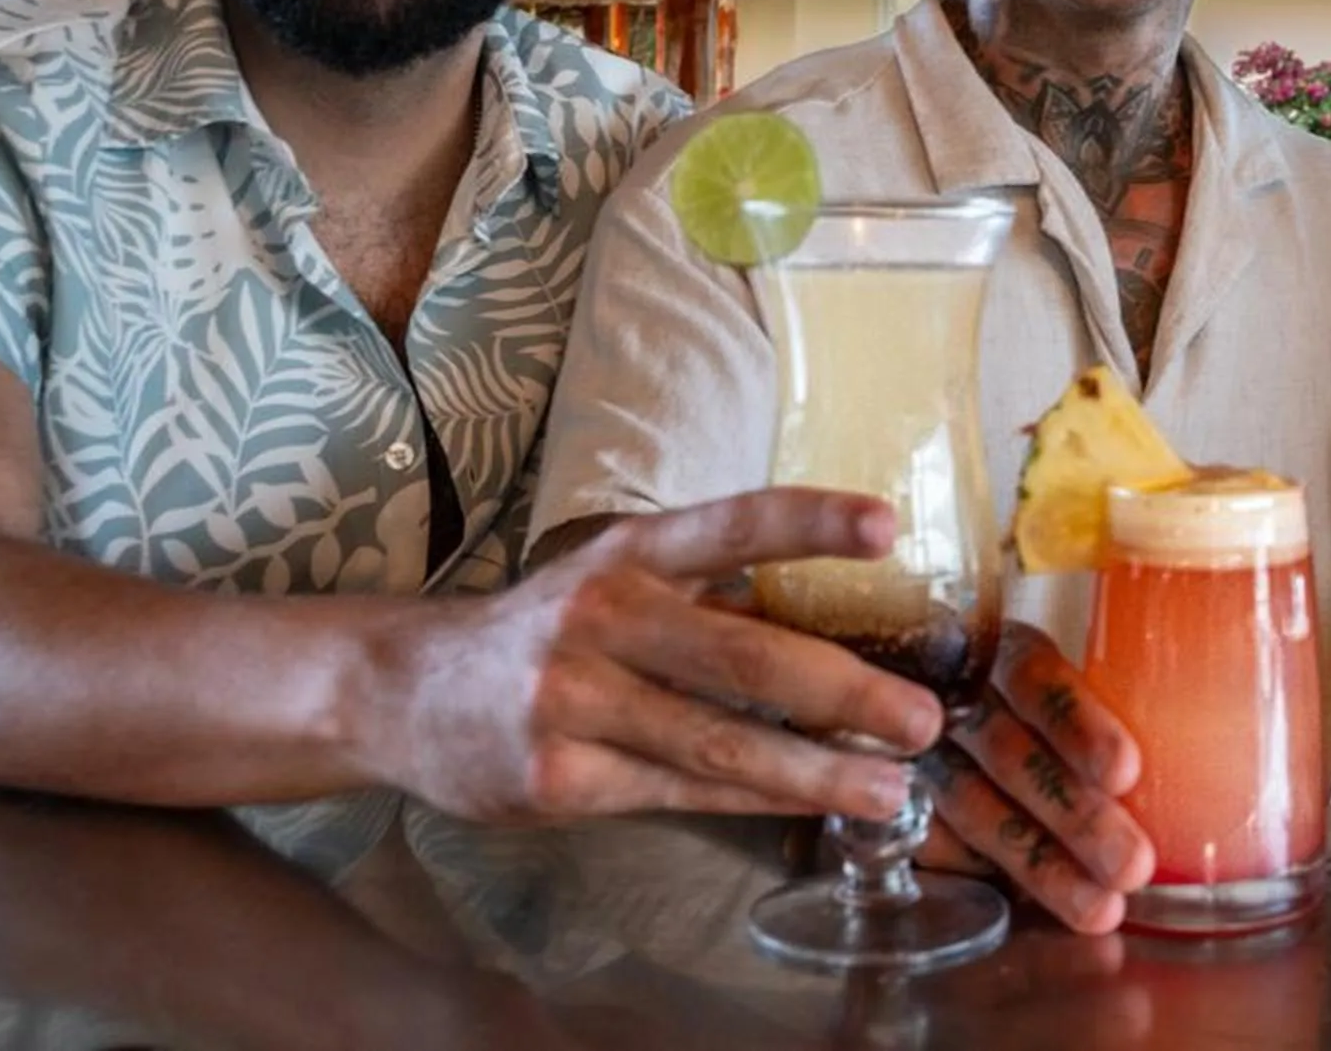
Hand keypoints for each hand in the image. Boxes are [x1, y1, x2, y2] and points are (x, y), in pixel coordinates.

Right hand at [375, 489, 942, 823]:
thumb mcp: (616, 578)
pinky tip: (815, 806)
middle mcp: (600, 618)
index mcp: (627, 554)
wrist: (406, 691)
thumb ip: (711, 589)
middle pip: (740, 656)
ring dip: (817, 772)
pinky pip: (681, 791)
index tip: (888, 528)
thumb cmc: (547, 630)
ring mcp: (574, 702)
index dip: (808, 523)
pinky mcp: (560, 778)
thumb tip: (839, 614)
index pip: (731, 525)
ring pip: (718, 742)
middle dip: (842, 693)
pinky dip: (757, 800)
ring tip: (894, 790)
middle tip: (923, 719)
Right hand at [928, 622, 1155, 934]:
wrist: (916, 694)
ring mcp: (920, 755)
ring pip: (977, 810)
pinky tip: (1032, 914)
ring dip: (1041, 865)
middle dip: (1074, 815)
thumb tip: (1228, 748)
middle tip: (1133, 864)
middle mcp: (955, 699)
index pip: (1035, 679)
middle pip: (1012, 754)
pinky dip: (986, 882)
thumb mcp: (1070, 670)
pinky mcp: (900, 806)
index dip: (1079, 724)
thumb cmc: (1030, 694)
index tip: (1127, 771)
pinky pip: (938, 848)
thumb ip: (1122, 694)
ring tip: (1102, 909)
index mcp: (1001, 650)